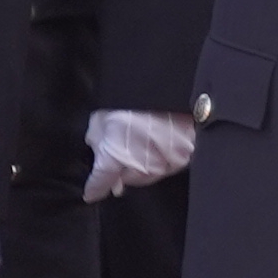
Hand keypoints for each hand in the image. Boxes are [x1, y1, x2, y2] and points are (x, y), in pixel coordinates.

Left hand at [80, 108, 196, 201]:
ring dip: (144, 165)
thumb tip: (99, 150)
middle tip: (123, 154)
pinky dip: (165, 158)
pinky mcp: (185, 157)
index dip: (94, 188)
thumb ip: (98, 139)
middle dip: (123, 170)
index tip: (92, 192)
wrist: (167, 85)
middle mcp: (138, 167)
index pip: (100, 184)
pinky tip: (162, 143)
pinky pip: (171, 165)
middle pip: (128, 179)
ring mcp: (164, 164)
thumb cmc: (130, 99)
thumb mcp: (102, 117)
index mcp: (114, 159)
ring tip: (144, 145)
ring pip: (150, 174)